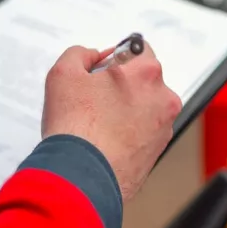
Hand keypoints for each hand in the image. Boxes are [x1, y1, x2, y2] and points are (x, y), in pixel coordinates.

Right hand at [41, 43, 181, 201]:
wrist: (83, 177)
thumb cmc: (76, 129)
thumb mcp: (63, 73)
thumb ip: (80, 54)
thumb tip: (90, 57)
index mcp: (146, 73)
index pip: (138, 49)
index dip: (115, 57)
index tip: (101, 70)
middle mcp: (163, 99)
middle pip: (143, 80)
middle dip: (121, 85)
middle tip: (94, 99)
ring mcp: (163, 127)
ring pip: (145, 108)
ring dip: (126, 110)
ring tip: (98, 124)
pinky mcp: (157, 152)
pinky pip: (144, 133)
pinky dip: (129, 134)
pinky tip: (105, 141)